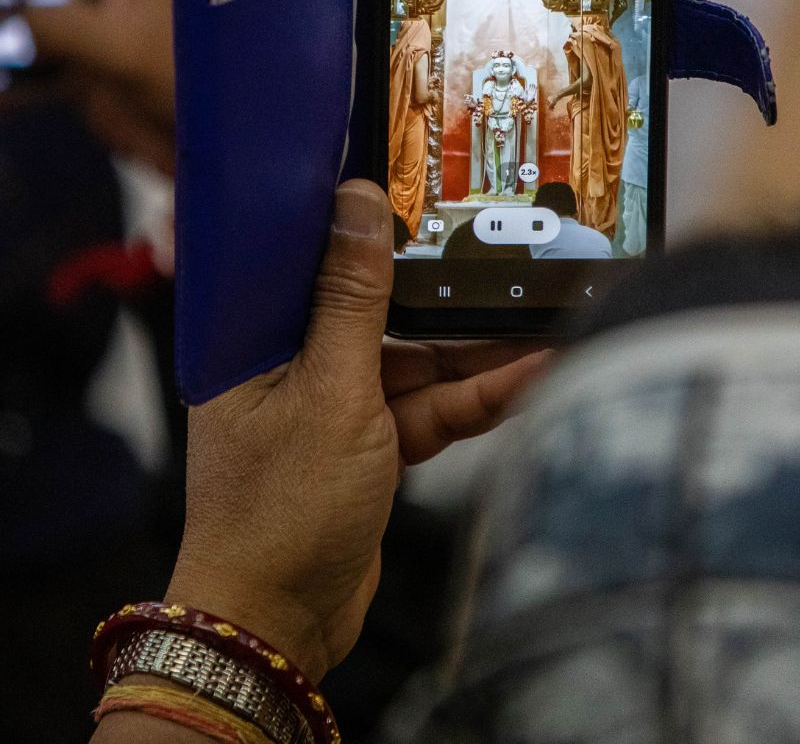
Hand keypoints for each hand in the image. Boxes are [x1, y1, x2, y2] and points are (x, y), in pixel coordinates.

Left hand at [164, 181, 551, 681]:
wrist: (277, 628)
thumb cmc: (279, 514)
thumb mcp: (330, 393)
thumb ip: (352, 299)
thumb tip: (357, 202)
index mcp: (251, 337)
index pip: (304, 253)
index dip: (356, 214)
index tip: (411, 172)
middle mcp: (288, 362)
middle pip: (373, 303)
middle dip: (441, 284)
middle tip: (506, 243)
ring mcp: (332, 406)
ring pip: (414, 358)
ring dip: (477, 347)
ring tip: (548, 312)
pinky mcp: (367, 447)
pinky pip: (429, 407)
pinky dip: (475, 397)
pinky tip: (533, 373)